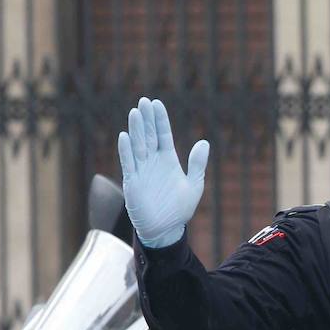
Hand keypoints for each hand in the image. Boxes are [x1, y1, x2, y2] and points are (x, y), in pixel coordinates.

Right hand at [117, 96, 209, 247]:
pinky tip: (125, 136)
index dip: (160, 120)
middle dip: (146, 119)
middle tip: (143, 101)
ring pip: (137, 145)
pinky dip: (126, 150)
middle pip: (148, 136)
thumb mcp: (194, 185)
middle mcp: (152, 162)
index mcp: (168, 160)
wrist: (165, 229)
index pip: (162, 135)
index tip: (156, 103)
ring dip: (136, 129)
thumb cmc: (179, 208)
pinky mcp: (131, 182)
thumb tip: (204, 143)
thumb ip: (197, 164)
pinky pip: (128, 163)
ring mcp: (141, 170)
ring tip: (135, 112)